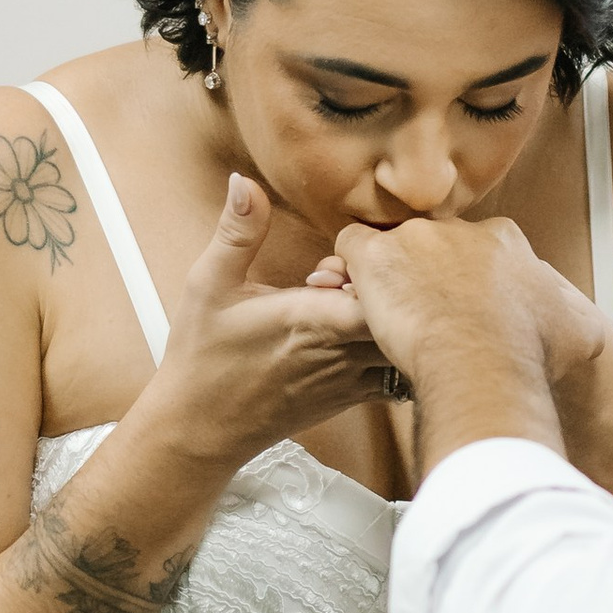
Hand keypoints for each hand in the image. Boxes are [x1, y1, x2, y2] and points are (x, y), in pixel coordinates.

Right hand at [140, 177, 387, 477]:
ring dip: (404, 321)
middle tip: (372, 278)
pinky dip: (402, 351)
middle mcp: (343, 352)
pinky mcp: (353, 397)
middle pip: (410, 316)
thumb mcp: (208, 285)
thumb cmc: (204, 358)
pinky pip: (400, 376)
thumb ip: (236, 232)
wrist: (202, 430)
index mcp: (314, 319)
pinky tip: (375, 332)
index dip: (387, 269)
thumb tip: (245, 182)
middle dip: (403, 291)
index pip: (383, 291)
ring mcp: (352, 379)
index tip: (359, 259)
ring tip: (374, 304)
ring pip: (410, 348)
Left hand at [333, 216, 567, 394]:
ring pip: (394, 247)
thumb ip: (574, 317)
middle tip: (427, 315)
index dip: (471, 280)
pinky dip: (348, 267)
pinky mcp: (376, 256)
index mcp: (504, 241)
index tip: (467, 308)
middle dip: (430, 275)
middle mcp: (460, 230)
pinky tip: (351, 295)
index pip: (481, 249)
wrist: (484, 366)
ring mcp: (415, 239)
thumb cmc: (530, 353)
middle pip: (437, 246)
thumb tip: (576, 320)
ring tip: (387, 312)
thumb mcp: (578, 333)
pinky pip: (351, 246)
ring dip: (390, 275)